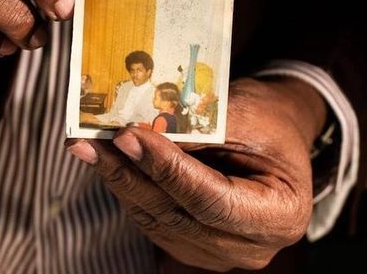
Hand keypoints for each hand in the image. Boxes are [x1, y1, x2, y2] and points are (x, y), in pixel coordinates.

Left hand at [67, 77, 326, 270]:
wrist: (275, 133)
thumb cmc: (268, 119)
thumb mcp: (246, 115)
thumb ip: (199, 131)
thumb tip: (139, 135)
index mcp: (278, 216)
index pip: (210, 200)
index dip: (165, 170)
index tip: (127, 138)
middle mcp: (250, 247)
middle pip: (175, 214)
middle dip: (128, 173)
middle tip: (89, 141)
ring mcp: (218, 252)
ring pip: (155, 218)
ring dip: (118, 179)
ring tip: (88, 146)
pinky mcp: (192, 244)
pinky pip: (151, 218)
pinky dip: (127, 186)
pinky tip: (106, 160)